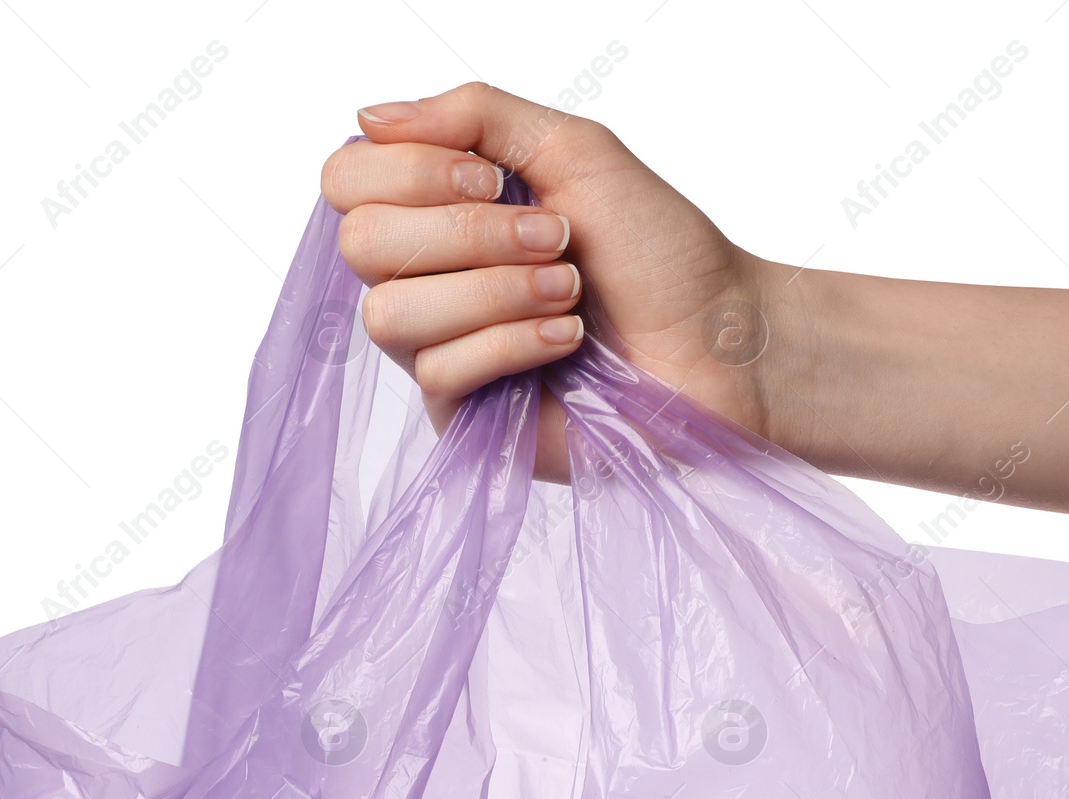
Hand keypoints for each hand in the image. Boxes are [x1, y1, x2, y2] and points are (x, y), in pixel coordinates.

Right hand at [321, 81, 782, 479]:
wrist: (719, 339)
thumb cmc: (659, 250)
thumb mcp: (574, 149)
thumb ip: (475, 115)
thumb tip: (369, 117)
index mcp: (439, 209)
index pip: (348, 182)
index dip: (411, 173)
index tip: (494, 179)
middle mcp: (426, 277)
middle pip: (361, 245)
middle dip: (466, 233)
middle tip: (553, 237)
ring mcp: (439, 348)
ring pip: (391, 316)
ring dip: (495, 291)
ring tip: (570, 290)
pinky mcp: (463, 414)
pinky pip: (440, 373)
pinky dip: (514, 343)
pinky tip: (569, 340)